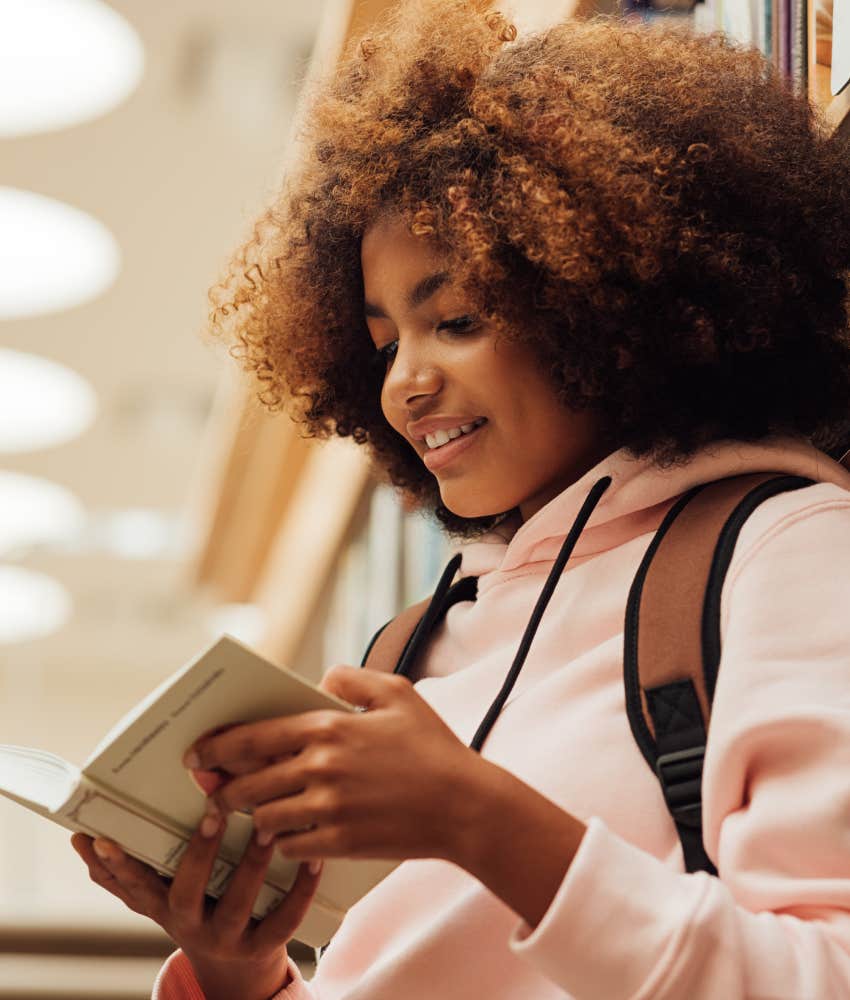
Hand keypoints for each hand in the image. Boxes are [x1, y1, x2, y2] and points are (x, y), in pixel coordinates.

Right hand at [71, 819, 322, 999]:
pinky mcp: (265, 946)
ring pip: (239, 903)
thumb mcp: (157, 896)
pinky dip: (301, 889)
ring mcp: (228, 938)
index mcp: (162, 907)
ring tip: (266, 826)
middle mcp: (190, 925)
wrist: (234, 970)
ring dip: (252, 863)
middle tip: (213, 810)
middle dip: (199, 853)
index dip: (119, 865)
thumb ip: (123, 871)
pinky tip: (313, 859)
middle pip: (188, 892)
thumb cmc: (194, 909)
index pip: (134, 886)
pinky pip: (285, 919)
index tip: (105, 836)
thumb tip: (78, 837)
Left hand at [183, 665, 485, 865]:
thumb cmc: (434, 746)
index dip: (217, 745)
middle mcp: (321, 767)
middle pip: (248, 781)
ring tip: (248, 816)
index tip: (197, 752)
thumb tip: (322, 681)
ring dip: (250, 817)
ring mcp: (329, 808)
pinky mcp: (340, 842)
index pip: (254, 736)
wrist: (464, 806)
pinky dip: (280, 843)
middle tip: (212, 792)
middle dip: (221, 789)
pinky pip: (289, 846)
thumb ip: (353, 679)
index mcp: (329, 727)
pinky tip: (283, 838)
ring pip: (263, 817)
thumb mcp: (398, 693)